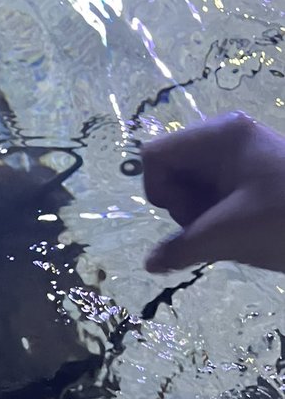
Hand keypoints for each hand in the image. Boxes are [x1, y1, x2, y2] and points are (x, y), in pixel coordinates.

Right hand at [143, 111, 284, 273]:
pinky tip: (237, 227)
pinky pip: (210, 193)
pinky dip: (213, 215)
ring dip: (199, 214)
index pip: (156, 156)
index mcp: (219, 136)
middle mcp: (225, 137)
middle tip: (216, 224)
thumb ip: (180, 248)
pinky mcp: (248, 174)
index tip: (189, 216)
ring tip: (231, 228)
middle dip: (183, 205)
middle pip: (171, 170)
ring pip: (189, 185)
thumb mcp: (228, 236)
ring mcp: (237, 155)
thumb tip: (149, 262)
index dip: (161, 191)